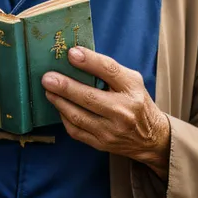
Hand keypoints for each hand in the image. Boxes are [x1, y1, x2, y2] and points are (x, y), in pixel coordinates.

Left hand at [42, 47, 169, 180]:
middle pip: (89, 97)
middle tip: (47, 78)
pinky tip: (59, 106)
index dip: (89, 61)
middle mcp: (123, 112)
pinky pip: (76, 130)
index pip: (109, 71)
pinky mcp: (101, 144)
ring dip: (59, 102)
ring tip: (48, 90)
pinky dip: (64, 117)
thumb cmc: (136, 101)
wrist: (150, 138)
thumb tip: (76, 56)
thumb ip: (107, 69)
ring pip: (78, 116)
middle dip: (65, 86)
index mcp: (132, 89)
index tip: (71, 53)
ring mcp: (111, 131)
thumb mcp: (130, 80)